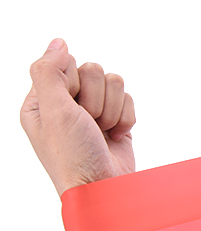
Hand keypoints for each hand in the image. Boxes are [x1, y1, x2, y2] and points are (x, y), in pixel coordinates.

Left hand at [20, 39, 136, 198]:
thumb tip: (58, 42)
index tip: (71, 109)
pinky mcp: (115, 119)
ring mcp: (92, 111)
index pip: (66, 63)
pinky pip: (129, 99)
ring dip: (112, 109)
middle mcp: (66, 102)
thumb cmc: (73, 156)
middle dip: (96, 99)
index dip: (75, 83)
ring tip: (102, 131)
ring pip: (114, 82)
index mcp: (42, 99)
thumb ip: (49, 72)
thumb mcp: (53, 111)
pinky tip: (115, 136)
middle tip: (88, 124)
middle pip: (94, 70)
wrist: (103, 188)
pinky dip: (126, 118)